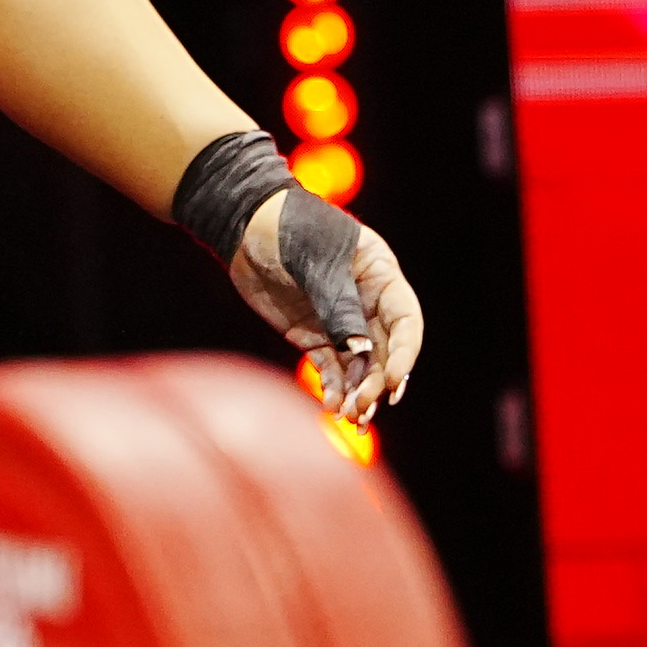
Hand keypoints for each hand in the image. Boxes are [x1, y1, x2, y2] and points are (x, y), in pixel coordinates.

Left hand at [227, 189, 423, 423]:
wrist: (242, 225)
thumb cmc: (286, 228)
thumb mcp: (314, 262)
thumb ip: (338, 306)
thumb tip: (361, 351)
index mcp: (380, 275)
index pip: (405, 321)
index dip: (404, 354)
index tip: (393, 382)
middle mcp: (367, 302)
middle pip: (384, 351)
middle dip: (377, 383)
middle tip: (363, 410)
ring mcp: (340, 322)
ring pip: (360, 366)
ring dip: (359, 393)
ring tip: (351, 421)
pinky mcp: (313, 336)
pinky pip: (331, 368)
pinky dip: (334, 389)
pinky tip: (331, 408)